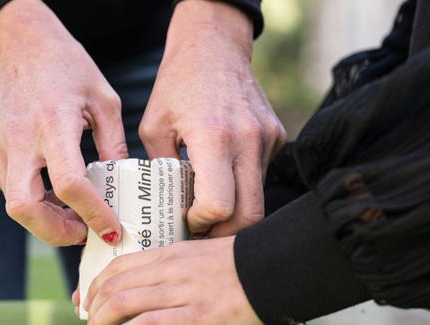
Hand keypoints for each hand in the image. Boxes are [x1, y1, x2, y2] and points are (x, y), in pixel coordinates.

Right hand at [0, 0, 123, 246]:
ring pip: (14, 202)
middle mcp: (19, 137)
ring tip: (74, 211)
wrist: (22, 44)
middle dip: (55, 233)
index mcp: (54, 122)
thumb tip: (123, 188)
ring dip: (46, 217)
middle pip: (24, 208)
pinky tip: (54, 189)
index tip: (109, 229)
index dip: (91, 214)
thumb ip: (114, 147)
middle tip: (83, 233)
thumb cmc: (70, 68)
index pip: (70, 183)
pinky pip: (9, 185)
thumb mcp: (105, 101)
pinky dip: (33, 197)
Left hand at [80, 237, 261, 324]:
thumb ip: (174, 269)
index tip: (87, 300)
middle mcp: (170, 271)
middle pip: (115, 286)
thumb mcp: (201, 257)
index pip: (119, 265)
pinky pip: (149, 324)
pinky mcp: (197, 316)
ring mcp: (182, 294)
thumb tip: (151, 286)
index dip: (95, 285)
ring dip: (102, 321)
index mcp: (171, 253)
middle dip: (93, 308)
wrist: (273, 268)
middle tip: (89, 321)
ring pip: (123, 304)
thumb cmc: (240, 265)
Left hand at [139, 0, 286, 238]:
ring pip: (259, 196)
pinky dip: (243, 183)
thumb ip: (161, 171)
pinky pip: (261, 174)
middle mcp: (248, 139)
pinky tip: (223, 171)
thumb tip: (166, 208)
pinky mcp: (276, 135)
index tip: (188, 219)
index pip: (220, 205)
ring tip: (209, 202)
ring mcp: (267, 138)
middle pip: (250, 214)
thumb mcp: (153, 127)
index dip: (203, 222)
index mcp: (214, 137)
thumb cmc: (178, 83)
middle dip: (225, 231)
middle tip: (204, 230)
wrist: (214, 45)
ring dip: (235, 208)